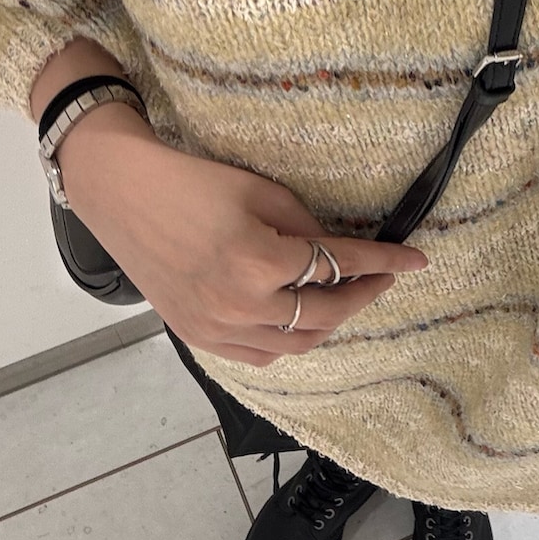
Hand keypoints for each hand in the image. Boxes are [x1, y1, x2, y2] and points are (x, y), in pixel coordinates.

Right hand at [58, 107, 428, 367]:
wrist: (122, 194)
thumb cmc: (191, 183)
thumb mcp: (262, 193)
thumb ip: (307, 229)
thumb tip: (338, 253)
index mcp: (260, 263)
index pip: (340, 266)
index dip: (384, 262)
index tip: (416, 260)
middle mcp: (242, 305)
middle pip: (326, 313)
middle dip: (363, 294)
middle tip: (382, 277)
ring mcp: (218, 328)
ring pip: (298, 343)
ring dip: (331, 322)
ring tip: (346, 297)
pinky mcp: (199, 336)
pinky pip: (260, 356)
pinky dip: (289, 342)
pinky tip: (300, 319)